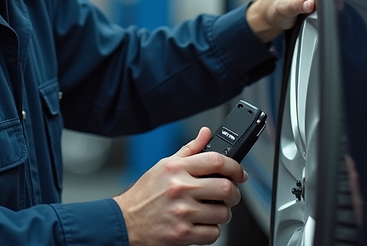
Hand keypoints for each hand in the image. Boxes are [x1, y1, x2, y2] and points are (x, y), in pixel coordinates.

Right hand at [114, 127, 246, 245]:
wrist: (126, 221)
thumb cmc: (145, 194)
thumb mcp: (164, 165)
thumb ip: (189, 150)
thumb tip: (206, 133)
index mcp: (176, 168)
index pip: (216, 160)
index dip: (235, 167)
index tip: (240, 173)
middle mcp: (180, 188)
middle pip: (225, 188)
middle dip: (234, 193)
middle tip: (230, 195)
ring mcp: (182, 212)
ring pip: (223, 213)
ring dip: (223, 213)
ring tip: (213, 211)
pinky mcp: (182, 234)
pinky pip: (213, 233)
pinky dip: (212, 230)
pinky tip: (202, 224)